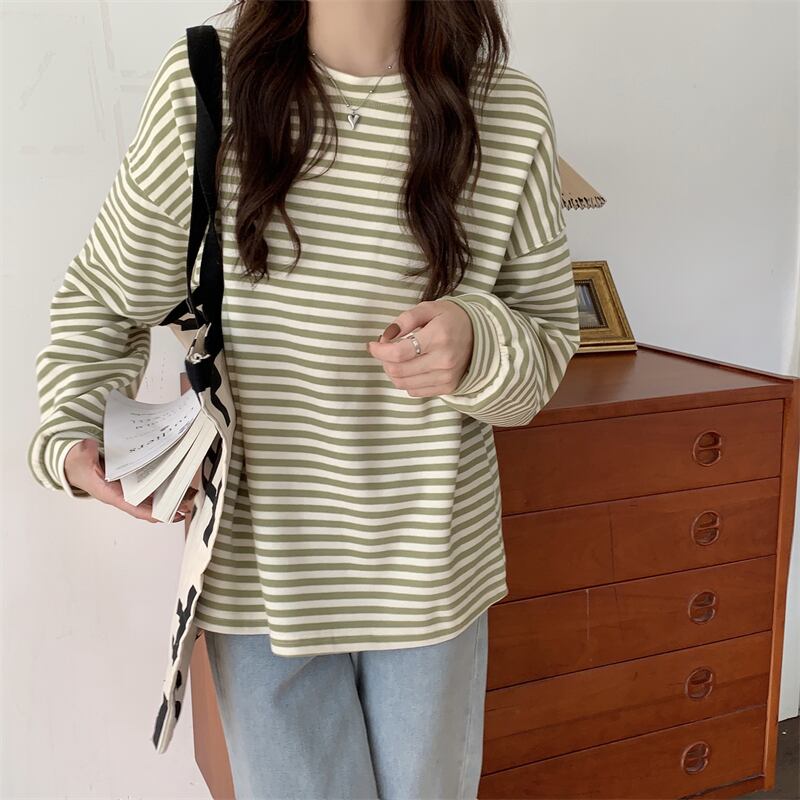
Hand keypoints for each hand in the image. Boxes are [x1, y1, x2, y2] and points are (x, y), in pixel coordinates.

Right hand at [64, 438, 196, 523]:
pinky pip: (154, 483)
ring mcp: (131, 486)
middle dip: (172, 504)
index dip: (155, 513)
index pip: (137, 508)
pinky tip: (181, 478)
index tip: (174, 514)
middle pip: (152, 503)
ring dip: (173, 495)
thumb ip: (84, 455)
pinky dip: (168, 482)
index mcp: (112, 494)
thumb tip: (89, 447)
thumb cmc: (78, 464)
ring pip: (156, 495)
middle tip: (191, 500)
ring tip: (192, 492)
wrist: (75, 460)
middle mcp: (125, 493)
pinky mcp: (135, 478)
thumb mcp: (78, 459)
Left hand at [366, 300, 472, 396]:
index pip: (399, 353)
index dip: (380, 351)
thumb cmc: (451, 319)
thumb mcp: (429, 308)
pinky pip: (414, 391)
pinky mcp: (447, 387)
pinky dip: (406, 380)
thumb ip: (406, 319)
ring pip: (403, 384)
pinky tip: (411, 367)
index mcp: (438, 337)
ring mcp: (446, 377)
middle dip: (384, 361)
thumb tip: (387, 335)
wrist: (480, 335)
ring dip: (393, 372)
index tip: (373, 345)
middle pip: (398, 371)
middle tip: (386, 350)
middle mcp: (443, 361)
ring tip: (397, 358)